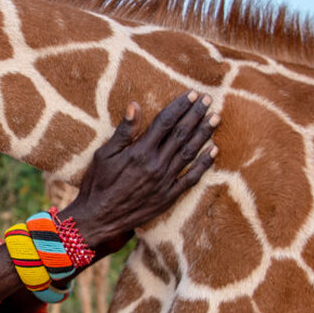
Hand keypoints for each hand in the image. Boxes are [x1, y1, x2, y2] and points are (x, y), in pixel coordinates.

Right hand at [61, 91, 217, 257]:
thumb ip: (123, 131)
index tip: (193, 94)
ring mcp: (165, 181)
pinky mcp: (168, 196)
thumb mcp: (104, 154)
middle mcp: (156, 164)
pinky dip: (204, 164)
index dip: (180, 107)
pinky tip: (213, 151)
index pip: (165, 122)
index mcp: (140, 151)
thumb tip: (135, 105)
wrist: (99, 218)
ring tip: (216, 118)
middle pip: (181, 134)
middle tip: (210, 100)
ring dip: (204, 134)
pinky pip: (191, 178)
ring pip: (189, 152)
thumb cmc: (98, 184)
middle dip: (196, 115)